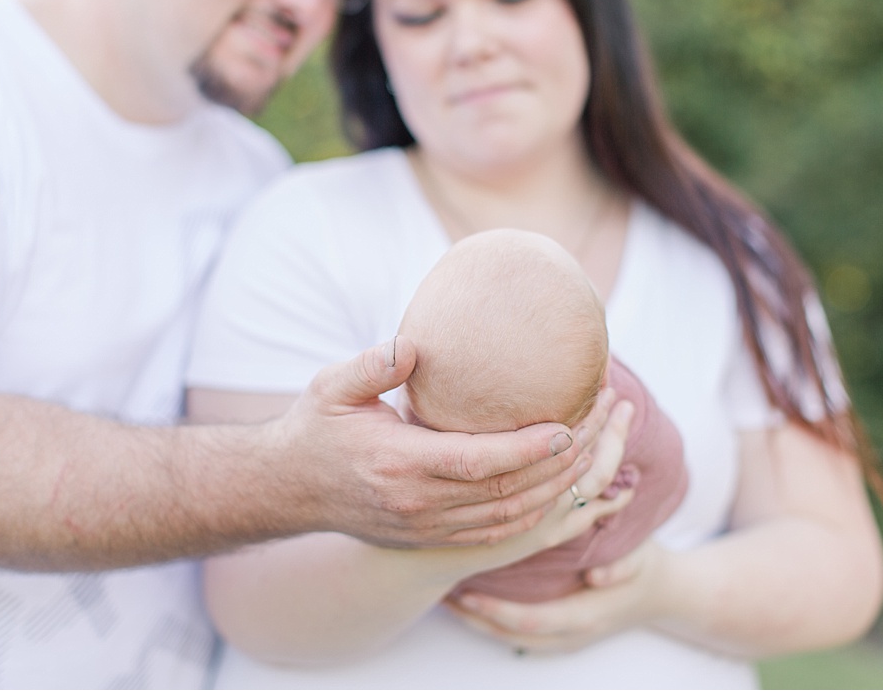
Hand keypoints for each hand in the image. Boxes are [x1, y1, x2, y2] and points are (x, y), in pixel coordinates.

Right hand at [279, 336, 629, 547]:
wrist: (285, 489)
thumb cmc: (314, 429)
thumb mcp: (331, 387)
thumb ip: (371, 366)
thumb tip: (410, 345)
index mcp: (399, 464)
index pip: (479, 462)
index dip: (529, 448)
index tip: (567, 426)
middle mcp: (418, 503)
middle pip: (507, 492)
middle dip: (560, 464)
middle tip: (597, 428)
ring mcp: (425, 527)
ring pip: (508, 517)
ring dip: (555, 490)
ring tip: (590, 454)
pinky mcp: (429, 538)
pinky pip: (494, 533)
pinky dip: (532, 514)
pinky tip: (555, 489)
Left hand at [444, 540, 671, 652]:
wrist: (667, 593)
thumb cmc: (647, 565)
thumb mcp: (641, 556)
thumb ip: (623, 564)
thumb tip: (598, 576)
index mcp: (587, 615)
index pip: (533, 620)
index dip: (497, 611)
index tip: (467, 594)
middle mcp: (573, 634)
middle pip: (513, 636)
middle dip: (476, 619)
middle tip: (441, 595)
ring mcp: (567, 638)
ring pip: (513, 639)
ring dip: (479, 623)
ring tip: (447, 599)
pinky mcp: (562, 632)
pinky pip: (520, 634)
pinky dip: (494, 622)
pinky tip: (472, 602)